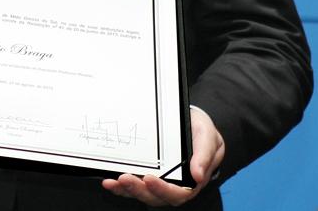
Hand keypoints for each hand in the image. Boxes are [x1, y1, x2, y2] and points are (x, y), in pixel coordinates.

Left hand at [102, 107, 224, 205]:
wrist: (189, 122)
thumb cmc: (199, 131)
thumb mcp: (207, 136)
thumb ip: (204, 154)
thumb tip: (199, 176)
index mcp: (192, 180)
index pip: (179, 193)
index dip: (163, 189)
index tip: (149, 179)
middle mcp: (174, 185)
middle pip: (156, 196)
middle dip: (139, 190)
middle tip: (125, 179)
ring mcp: (159, 182)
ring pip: (143, 193)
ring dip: (127, 190)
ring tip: (114, 182)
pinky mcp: (145, 176)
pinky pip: (134, 184)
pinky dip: (121, 186)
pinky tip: (109, 180)